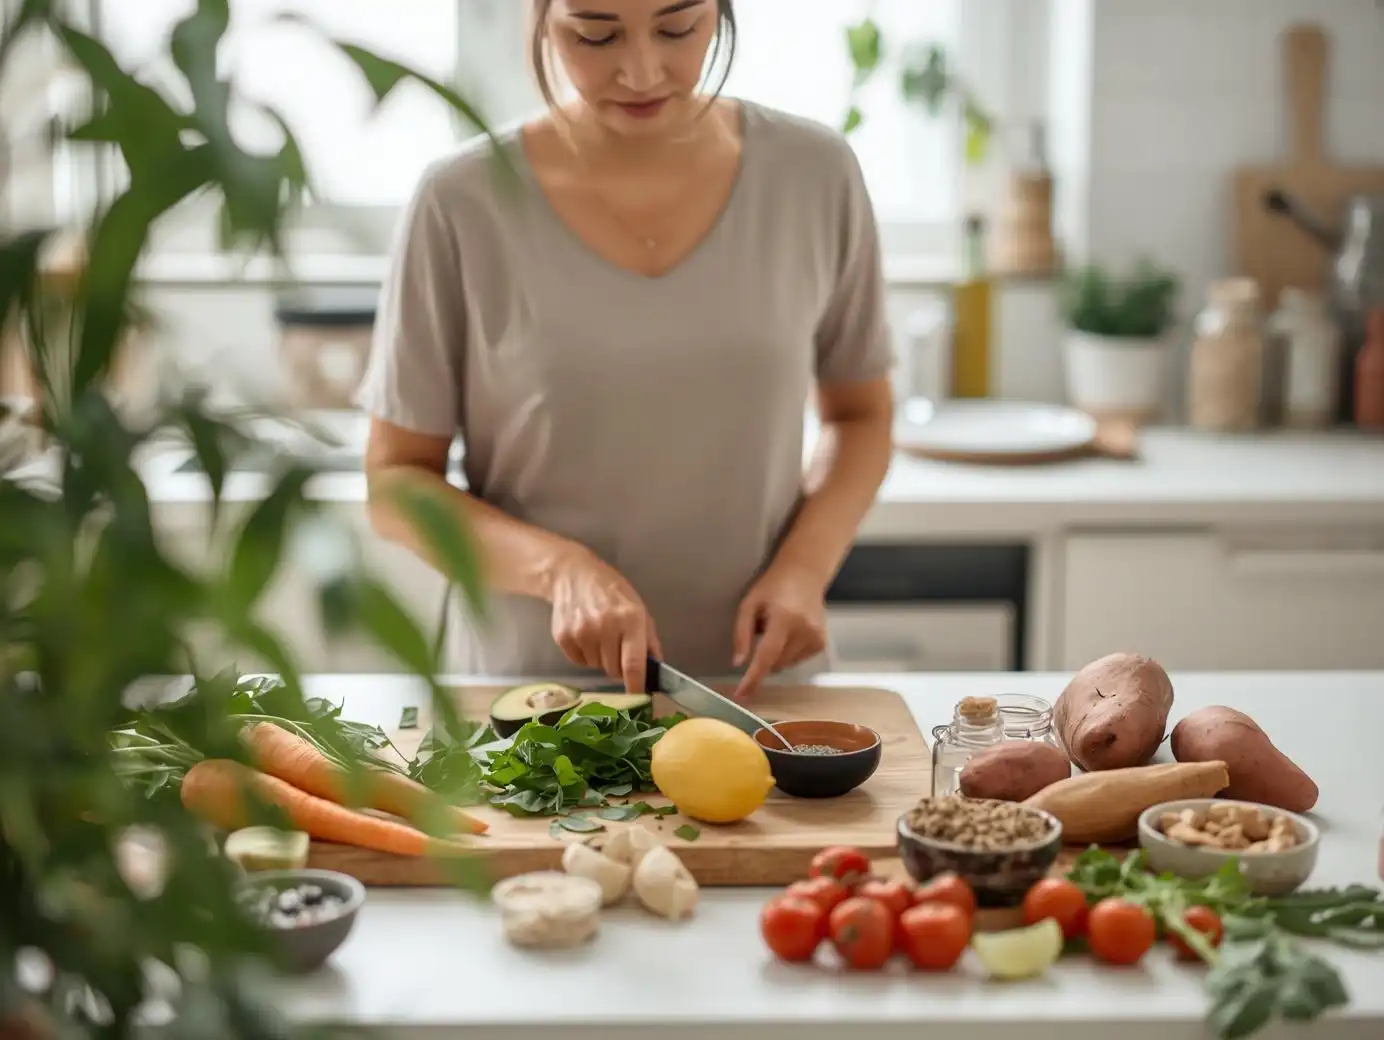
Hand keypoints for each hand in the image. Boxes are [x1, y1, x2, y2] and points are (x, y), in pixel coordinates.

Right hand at [549, 547, 662, 692]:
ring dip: (601, 658)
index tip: (639, 696)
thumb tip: (656, 666)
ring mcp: (582, 633)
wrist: (573, 574)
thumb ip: (649, 639)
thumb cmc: (611, 590)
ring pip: (597, 667)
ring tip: (599, 635)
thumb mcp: (638, 607)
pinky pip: (579, 661)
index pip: (633, 664)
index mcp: (630, 620)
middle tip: (616, 647)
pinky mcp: (563, 637)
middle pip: (614, 670)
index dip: (636, 685)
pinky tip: (585, 634)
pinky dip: (585, 655)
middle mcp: (605, 627)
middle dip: (618, 666)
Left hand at [731, 564, 827, 699]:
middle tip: (762, 633)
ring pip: (786, 665)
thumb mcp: (749, 603)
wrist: (805, 574)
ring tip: (778, 630)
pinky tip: (789, 634)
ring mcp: (816, 638)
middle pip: (776, 663)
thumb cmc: (772, 587)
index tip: (742, 695)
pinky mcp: (821, 643)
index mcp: (785, 618)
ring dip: (776, 656)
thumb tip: (739, 663)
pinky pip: (797, 660)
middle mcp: (805, 630)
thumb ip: (741, 633)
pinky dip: (788, 654)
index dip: (753, 678)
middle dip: (762, 658)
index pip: (767, 655)